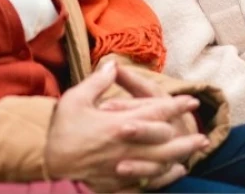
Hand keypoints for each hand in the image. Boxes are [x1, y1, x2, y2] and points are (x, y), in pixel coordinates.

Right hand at [44, 61, 209, 191]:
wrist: (44, 162)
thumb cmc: (61, 128)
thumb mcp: (76, 98)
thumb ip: (98, 82)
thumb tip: (112, 64)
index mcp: (118, 123)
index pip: (155, 112)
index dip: (175, 106)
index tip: (191, 101)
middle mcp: (124, 146)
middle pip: (162, 142)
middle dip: (183, 137)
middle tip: (201, 135)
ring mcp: (119, 166)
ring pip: (156, 164)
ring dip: (176, 158)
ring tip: (192, 155)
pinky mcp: (112, 182)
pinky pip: (141, 183)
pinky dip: (158, 179)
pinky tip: (169, 175)